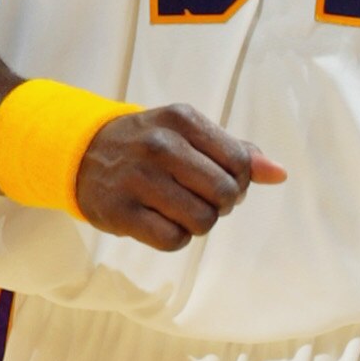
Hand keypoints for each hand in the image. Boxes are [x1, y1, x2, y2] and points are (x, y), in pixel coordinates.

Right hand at [73, 105, 284, 251]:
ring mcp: (138, 179)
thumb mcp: (188, 134)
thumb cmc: (147, 145)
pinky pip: (174, 240)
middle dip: (221, 204)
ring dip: (198, 223)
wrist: (80, 152)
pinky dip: (175, 237)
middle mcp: (159, 145)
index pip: (240, 161)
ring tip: (179, 209)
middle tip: (200, 198)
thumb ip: (236, 151)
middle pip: (225, 194)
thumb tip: (279, 174)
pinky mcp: (120, 212)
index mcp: (182, 120)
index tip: (221, 180)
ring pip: (202, 221)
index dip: (240, 180)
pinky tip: (160, 221)